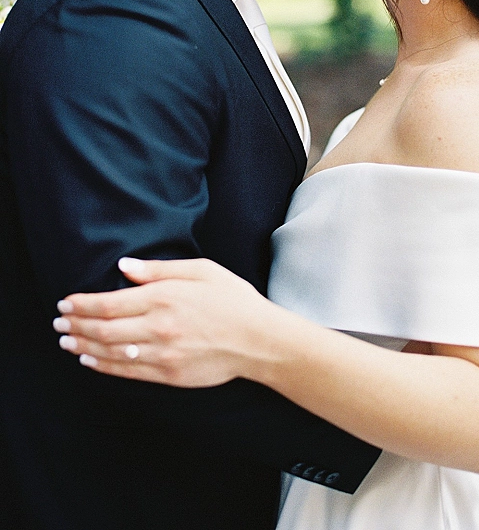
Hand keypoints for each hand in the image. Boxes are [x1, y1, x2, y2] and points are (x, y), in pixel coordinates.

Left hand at [53, 257, 272, 386]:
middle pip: (103, 329)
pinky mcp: (168, 374)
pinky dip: (103, 366)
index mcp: (165, 297)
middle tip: (58, 322)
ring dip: (83, 346)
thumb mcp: (201, 271)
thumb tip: (123, 268)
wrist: (258, 340)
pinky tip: (90, 360)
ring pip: (111, 352)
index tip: (65, 303)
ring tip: (66, 341)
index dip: (82, 304)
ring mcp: (162, 353)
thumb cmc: (233, 300)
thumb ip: (159, 269)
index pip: (109, 303)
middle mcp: (159, 326)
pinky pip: (127, 372)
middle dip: (75, 325)